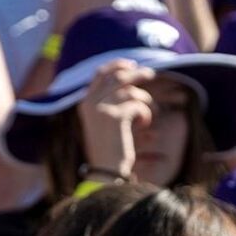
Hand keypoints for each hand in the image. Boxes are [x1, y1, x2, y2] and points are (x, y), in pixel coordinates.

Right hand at [77, 60, 155, 178]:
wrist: (106, 170)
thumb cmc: (109, 148)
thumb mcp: (105, 121)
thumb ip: (111, 101)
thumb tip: (129, 77)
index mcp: (85, 103)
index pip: (100, 74)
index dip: (117, 65)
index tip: (131, 65)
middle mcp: (90, 103)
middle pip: (118, 76)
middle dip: (137, 74)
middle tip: (151, 75)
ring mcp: (101, 109)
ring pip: (131, 91)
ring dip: (144, 101)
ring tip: (146, 115)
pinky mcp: (115, 117)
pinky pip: (138, 105)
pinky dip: (145, 114)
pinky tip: (143, 125)